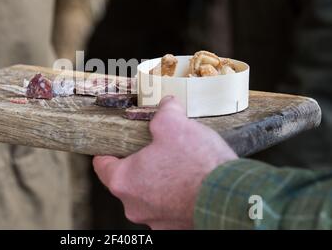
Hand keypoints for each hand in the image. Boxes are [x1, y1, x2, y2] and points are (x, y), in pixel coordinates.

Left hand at [93, 96, 236, 228]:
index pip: (102, 165)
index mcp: (124, 181)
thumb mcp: (175, 124)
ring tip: (179, 165)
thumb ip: (164, 111)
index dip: (108, 150)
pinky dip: (175, 195)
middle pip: (127, 180)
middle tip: (157, 149)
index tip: (116, 143)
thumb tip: (167, 104)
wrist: (230, 198)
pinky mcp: (175, 228)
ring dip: (158, 181)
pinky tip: (191, 182)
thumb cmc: (198, 164)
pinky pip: (168, 207)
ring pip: (148, 195)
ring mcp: (155, 220)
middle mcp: (134, 206)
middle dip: (140, 163)